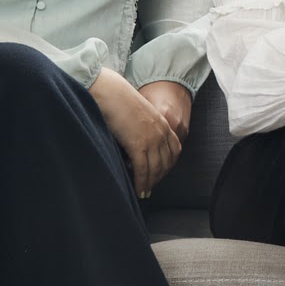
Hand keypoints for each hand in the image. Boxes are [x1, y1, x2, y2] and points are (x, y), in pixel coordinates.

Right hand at [90, 67, 182, 196]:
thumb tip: (136, 141)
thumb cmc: (119, 101)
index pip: (174, 150)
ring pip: (155, 168)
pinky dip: (141, 182)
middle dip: (159, 177)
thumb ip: (143, 127)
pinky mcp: (138, 145)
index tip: (161, 174)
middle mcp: (161, 133)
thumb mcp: (139, 114)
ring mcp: (151, 140)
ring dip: (150, 183)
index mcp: (164, 124)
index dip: (168, 164)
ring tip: (144, 193)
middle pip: (166, 162)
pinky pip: (142, 169)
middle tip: (151, 188)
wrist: (111, 92)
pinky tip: (138, 190)